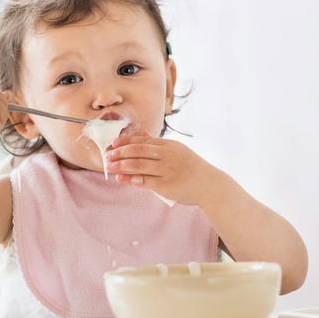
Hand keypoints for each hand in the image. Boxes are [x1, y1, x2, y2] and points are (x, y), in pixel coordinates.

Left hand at [105, 132, 222, 205]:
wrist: (209, 185)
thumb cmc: (191, 168)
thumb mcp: (177, 150)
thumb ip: (158, 144)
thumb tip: (140, 132)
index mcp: (169, 145)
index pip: (143, 140)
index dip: (126, 141)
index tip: (114, 143)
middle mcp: (167, 155)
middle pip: (138, 150)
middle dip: (120, 152)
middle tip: (108, 155)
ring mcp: (166, 170)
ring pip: (138, 165)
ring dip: (121, 165)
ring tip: (110, 166)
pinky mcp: (165, 185)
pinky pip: (143, 181)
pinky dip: (130, 179)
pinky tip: (120, 178)